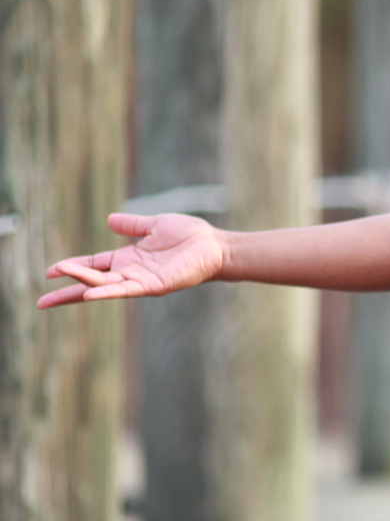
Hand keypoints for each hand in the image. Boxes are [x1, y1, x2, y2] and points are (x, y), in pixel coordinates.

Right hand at [38, 213, 227, 309]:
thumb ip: (132, 225)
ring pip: (105, 287)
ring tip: (58, 288)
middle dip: (67, 292)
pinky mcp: (156, 286)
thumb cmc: (191, 237)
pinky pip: (127, 291)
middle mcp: (131, 273)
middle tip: (42, 301)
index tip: (51, 271)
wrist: (216, 246)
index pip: (93, 265)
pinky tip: (90, 295)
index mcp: (128, 259)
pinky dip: (108, 293)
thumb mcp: (155, 225)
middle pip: (92, 283)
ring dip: (82, 286)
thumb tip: (110, 220)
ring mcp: (142, 281)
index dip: (72, 267)